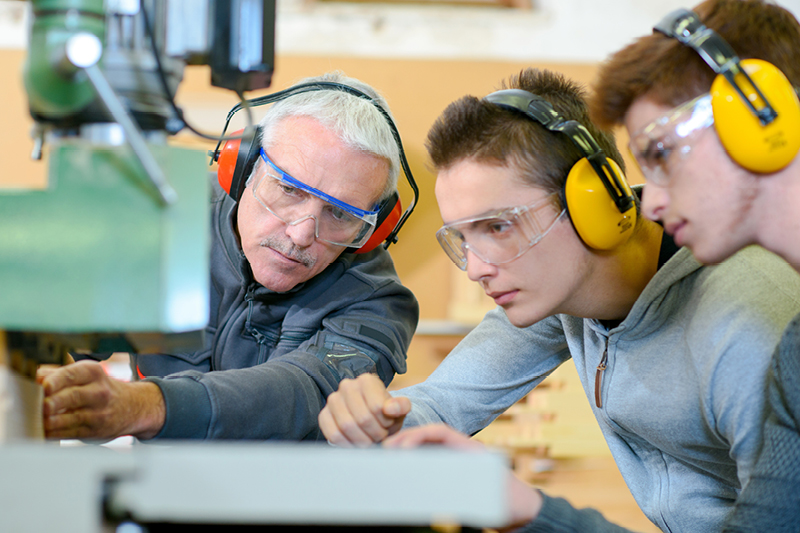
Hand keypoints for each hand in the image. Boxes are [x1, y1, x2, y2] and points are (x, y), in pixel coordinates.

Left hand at [37, 360, 164, 439]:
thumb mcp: (85, 375)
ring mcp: (98, 413)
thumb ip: (57, 374)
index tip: (43, 386)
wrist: (132, 406)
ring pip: (72, 418)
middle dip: (54, 402)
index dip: (56, 381)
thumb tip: (31, 376)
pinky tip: (44, 431)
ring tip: (39, 421)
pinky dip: (55, 434)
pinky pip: (72, 433)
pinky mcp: (95, 431)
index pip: (71, 375)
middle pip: (73, 396)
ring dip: (52, 421)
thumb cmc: (99, 388)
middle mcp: (98, 391)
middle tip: (41, 406)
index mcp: (92, 372)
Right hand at [319, 373, 410, 446]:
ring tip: (370, 440)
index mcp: (367, 380)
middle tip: (380, 436)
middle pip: (362, 418)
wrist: (372, 419)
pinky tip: (356, 444)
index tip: (388, 425)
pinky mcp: (324, 415)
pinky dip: (347, 444)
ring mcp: (333, 400)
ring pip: (347, 426)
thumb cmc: (386, 414)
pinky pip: (333, 434)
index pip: (376, 407)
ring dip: (362, 440)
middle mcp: (347, 386)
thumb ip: (401, 406)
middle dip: (375, 433)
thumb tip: (390, 408)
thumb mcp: (400, 409)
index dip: (385, 423)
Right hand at [384, 424, 543, 529]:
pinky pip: (432, 463)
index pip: (441, 432)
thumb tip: (443, 491)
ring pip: (428, 450)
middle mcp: (463, 452)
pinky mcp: (455, 475)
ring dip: (409, 451)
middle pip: (430, 438)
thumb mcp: (492, 496)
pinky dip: (416, 463)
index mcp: (471, 449)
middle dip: (407, 441)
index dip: (419, 435)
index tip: (402, 446)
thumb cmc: (511, 501)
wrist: (524, 511)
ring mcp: (458, 462)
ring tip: (390, 459)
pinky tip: (403, 471)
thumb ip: (472, 492)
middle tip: (387, 451)